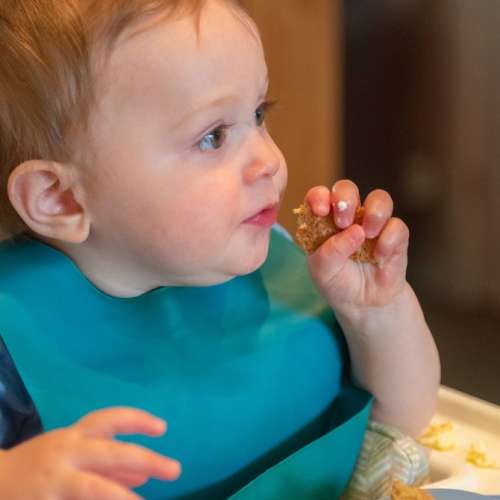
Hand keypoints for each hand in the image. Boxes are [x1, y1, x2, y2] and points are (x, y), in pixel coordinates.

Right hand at [0, 407, 180, 499]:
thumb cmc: (40, 465)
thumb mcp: (73, 455)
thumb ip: (108, 464)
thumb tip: (144, 474)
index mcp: (74, 437)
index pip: (110, 420)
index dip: (137, 420)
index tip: (162, 428)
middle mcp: (66, 454)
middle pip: (111, 454)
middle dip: (145, 459)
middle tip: (175, 470)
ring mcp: (54, 482)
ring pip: (93, 488)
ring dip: (121, 496)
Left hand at [305, 180, 408, 312]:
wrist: (362, 303)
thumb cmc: (337, 282)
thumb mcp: (323, 272)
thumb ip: (330, 252)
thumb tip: (354, 231)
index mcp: (324, 220)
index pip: (319, 196)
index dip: (319, 196)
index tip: (321, 210)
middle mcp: (348, 216)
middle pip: (347, 188)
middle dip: (345, 199)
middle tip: (343, 221)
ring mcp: (372, 223)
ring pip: (379, 198)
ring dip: (374, 213)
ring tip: (367, 235)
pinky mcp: (395, 236)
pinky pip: (397, 226)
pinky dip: (388, 240)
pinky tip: (379, 258)